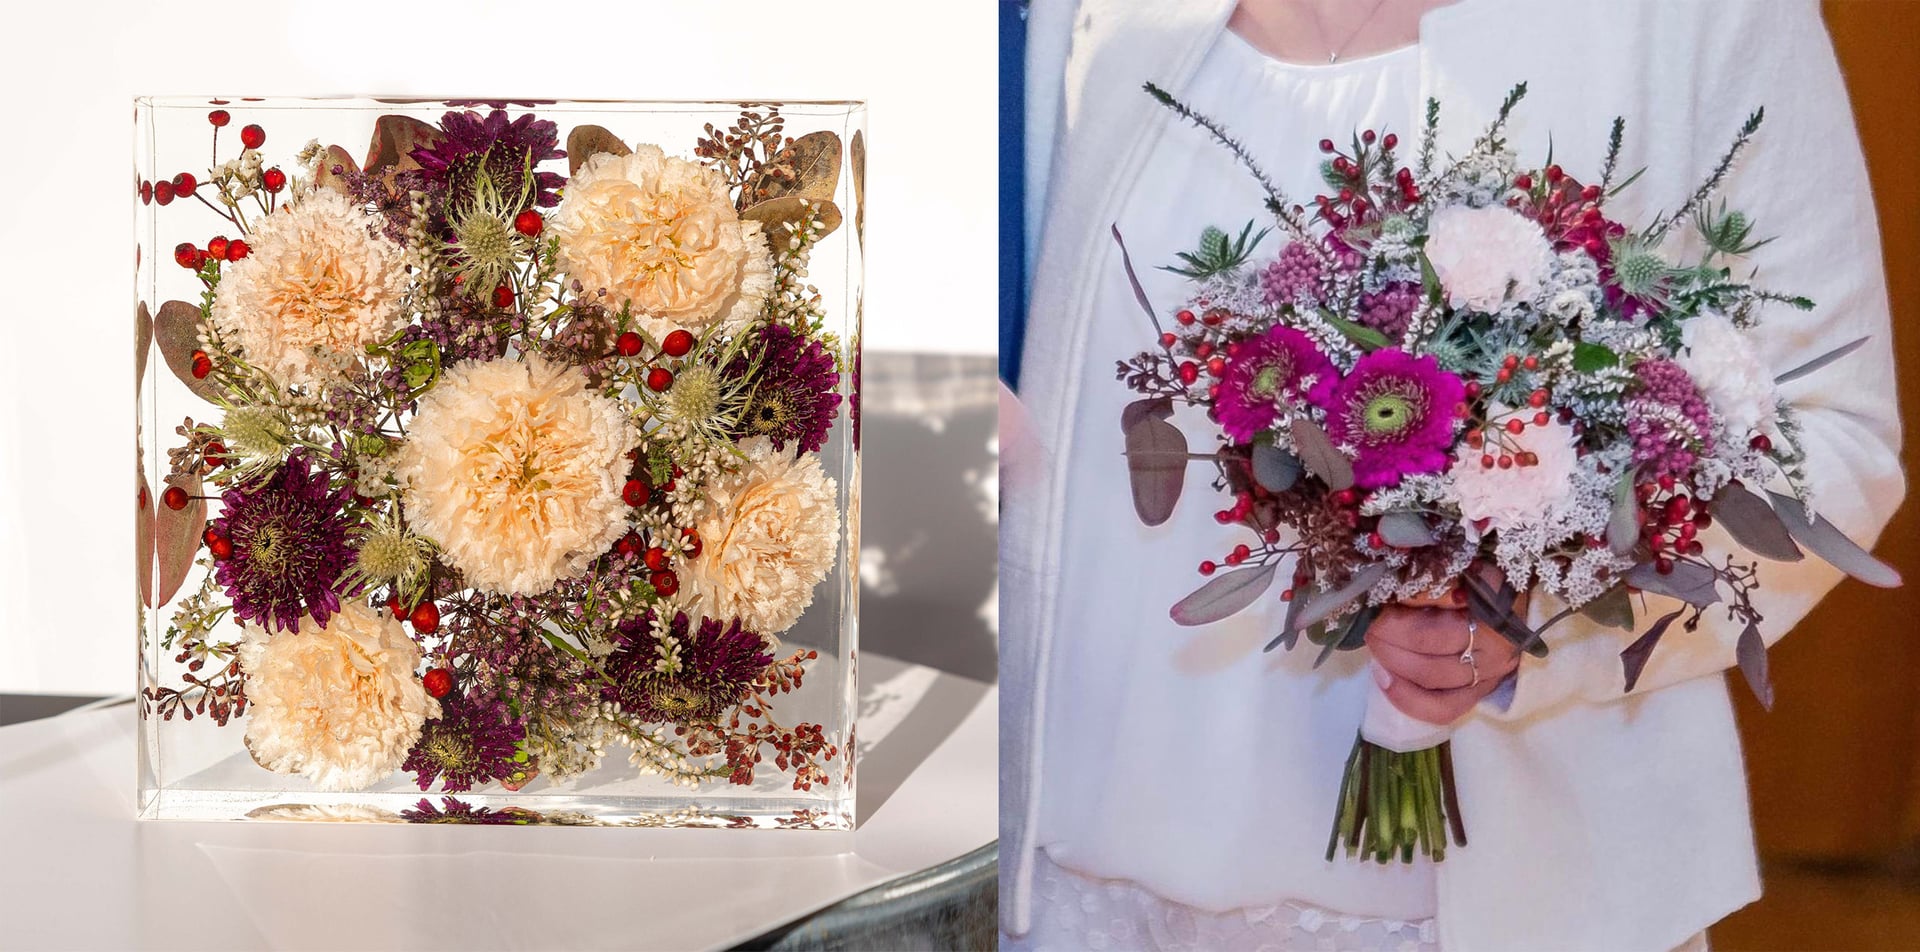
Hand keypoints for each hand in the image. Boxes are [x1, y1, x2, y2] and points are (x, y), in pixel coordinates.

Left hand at [1364, 570, 1524, 725]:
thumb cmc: (1485, 583)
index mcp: (1493, 609)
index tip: (1380, 605)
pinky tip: (1385, 681)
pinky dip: (1408, 699)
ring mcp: (1489, 674)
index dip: (1401, 613)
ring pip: (1432, 679)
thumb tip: (1395, 593)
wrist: (1517, 607)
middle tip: (1370, 627)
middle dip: (1389, 637)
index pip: (1437, 615)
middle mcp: (1495, 646)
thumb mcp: (1464, 571)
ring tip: (1374, 649)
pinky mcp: (1479, 694)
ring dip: (1393, 663)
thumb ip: (1433, 582)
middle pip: (1430, 647)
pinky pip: (1442, 709)